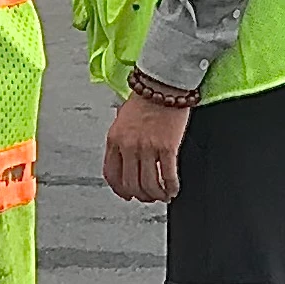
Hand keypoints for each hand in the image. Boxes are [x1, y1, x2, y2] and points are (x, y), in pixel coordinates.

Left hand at [102, 88, 192, 205]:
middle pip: (130, 184)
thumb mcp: (122, 119)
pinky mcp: (167, 148)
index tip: (127, 195)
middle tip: (148, 197)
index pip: (111, 174)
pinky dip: (170, 187)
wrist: (162, 85)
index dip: (119, 190)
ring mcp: (147, 148)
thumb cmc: (145, 99)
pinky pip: (168, 176)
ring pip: (148, 185)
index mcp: (114, 139)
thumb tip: (124, 161)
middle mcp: (128, 146)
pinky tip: (173, 190)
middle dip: (140, 196)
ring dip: (156, 195)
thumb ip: (120, 140)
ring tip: (162, 195)